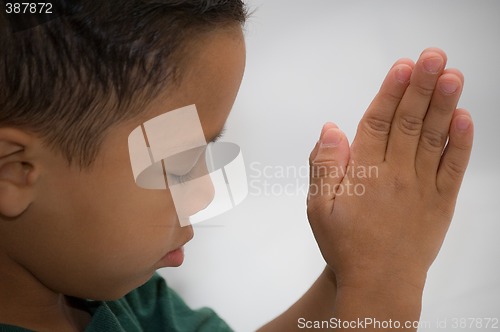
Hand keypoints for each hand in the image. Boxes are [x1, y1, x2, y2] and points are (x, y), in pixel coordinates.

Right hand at [307, 48, 473, 291]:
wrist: (380, 284)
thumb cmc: (346, 245)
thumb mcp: (319, 207)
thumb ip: (324, 165)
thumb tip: (332, 129)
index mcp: (365, 173)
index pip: (379, 122)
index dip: (391, 91)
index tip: (403, 66)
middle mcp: (397, 174)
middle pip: (409, 122)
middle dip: (421, 86)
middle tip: (433, 56)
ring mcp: (423, 187)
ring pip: (433, 138)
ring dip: (444, 105)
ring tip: (452, 75)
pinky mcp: (442, 202)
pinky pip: (454, 168)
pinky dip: (461, 143)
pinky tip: (464, 119)